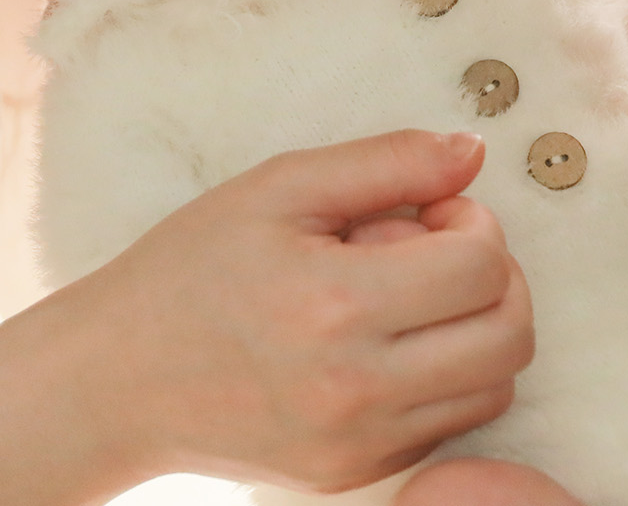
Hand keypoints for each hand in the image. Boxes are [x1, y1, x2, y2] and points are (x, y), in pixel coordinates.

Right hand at [55, 129, 533, 491]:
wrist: (117, 379)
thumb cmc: (190, 271)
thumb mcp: (278, 188)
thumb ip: (385, 162)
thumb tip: (471, 152)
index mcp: (335, 304)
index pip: (484, 264)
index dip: (474, 221)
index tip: (431, 212)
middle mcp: (356, 388)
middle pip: (510, 334)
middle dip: (494, 276)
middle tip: (438, 251)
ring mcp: (359, 443)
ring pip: (495, 386)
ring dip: (477, 330)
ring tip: (408, 299)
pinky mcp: (354, 474)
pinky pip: (450, 426)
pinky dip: (443, 379)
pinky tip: (386, 344)